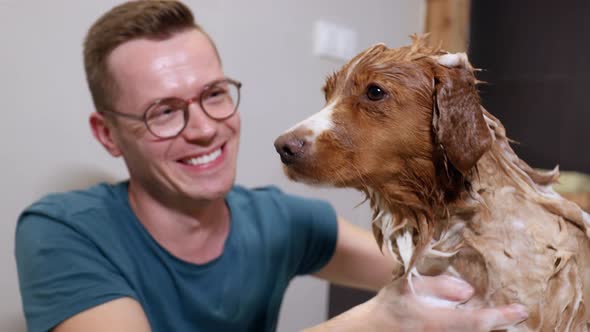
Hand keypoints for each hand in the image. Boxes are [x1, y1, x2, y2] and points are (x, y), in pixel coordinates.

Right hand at [370, 274, 528, 331]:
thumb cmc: (388, 308)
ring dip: (488, 329)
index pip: (476, 322)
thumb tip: (467, 291)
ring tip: (501, 320)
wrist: (368, 331)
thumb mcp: (408, 286)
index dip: (501, 316)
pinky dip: (474, 330)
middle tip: (517, 315)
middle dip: (500, 326)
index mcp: (434, 323)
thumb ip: (438, 286)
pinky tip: (482, 324)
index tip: (521, 310)